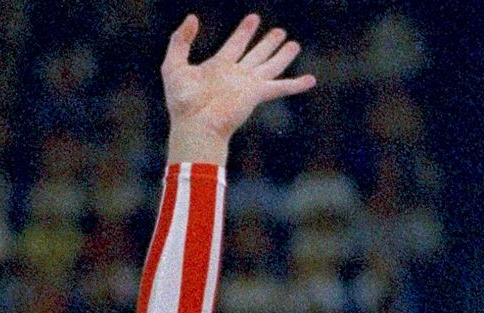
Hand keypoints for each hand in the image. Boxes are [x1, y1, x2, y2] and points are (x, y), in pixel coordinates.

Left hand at [162, 14, 315, 158]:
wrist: (195, 123)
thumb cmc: (181, 100)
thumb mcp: (173, 65)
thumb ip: (180, 40)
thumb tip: (193, 18)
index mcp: (218, 67)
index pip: (235, 45)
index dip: (244, 32)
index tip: (253, 19)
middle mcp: (235, 75)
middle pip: (256, 54)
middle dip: (267, 43)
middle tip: (280, 32)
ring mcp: (247, 85)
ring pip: (270, 65)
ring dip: (282, 55)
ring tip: (294, 44)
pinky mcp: (256, 94)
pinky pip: (281, 87)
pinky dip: (297, 84)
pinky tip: (311, 80)